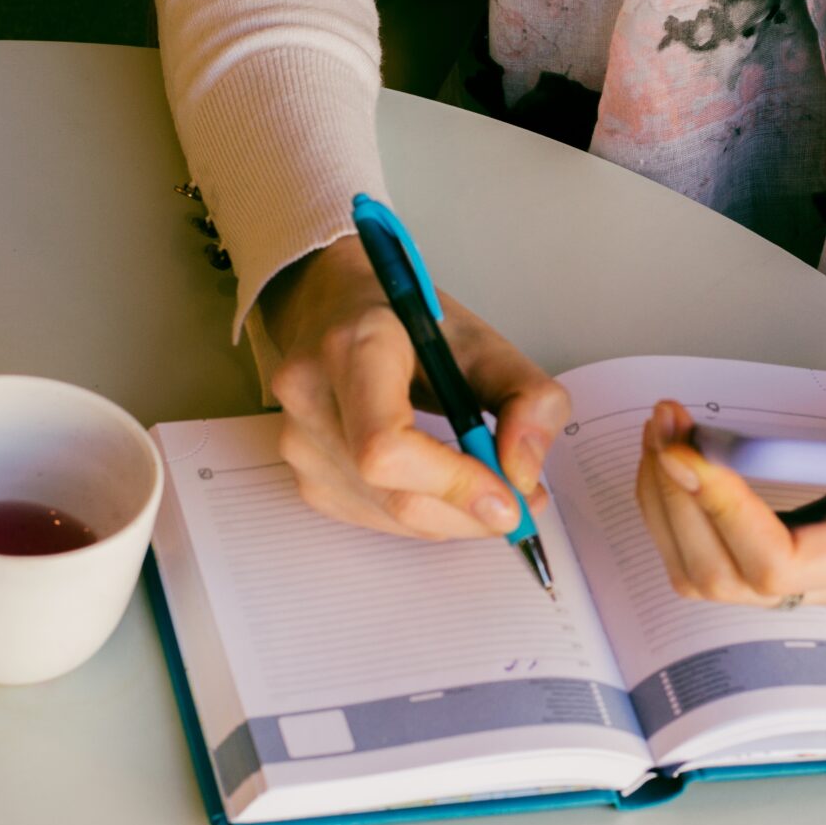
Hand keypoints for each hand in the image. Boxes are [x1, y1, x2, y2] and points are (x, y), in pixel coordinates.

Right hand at [259, 237, 569, 539]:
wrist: (336, 304)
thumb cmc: (407, 321)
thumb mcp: (484, 340)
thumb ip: (528, 399)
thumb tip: (524, 475)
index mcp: (354, 346)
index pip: (387, 445)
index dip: (453, 484)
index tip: (512, 498)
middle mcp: (311, 395)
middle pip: (392, 492)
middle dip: (469, 511)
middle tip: (522, 502)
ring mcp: (297, 439)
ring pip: (389, 516)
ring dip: (452, 516)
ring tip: (487, 483)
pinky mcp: (302, 472)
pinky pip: (374, 519)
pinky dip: (422, 515)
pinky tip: (440, 483)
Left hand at [634, 393, 825, 608]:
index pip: (783, 566)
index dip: (725, 516)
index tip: (692, 452)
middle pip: (724, 575)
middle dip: (678, 499)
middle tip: (665, 423)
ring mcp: (805, 577)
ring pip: (702, 571)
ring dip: (665, 501)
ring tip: (663, 426)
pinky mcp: (782, 558)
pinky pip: (704, 554)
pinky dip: (675, 503)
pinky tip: (676, 450)